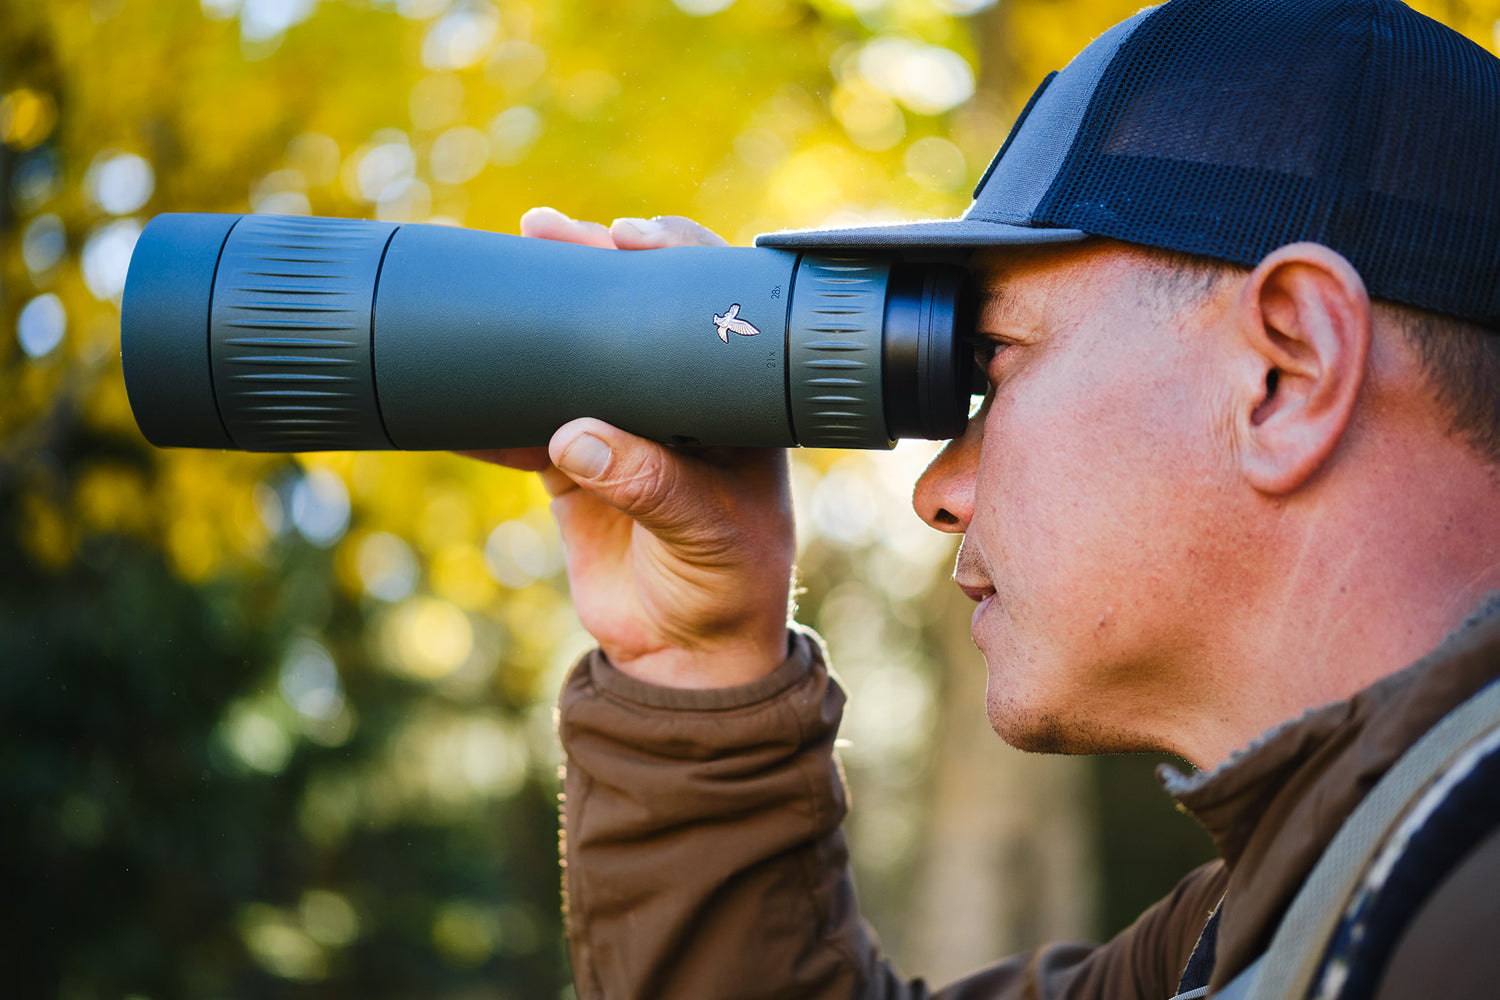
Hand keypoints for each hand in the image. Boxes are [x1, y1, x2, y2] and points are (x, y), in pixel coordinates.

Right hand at [465, 209, 793, 688]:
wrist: (685, 654)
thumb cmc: (728, 587)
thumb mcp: (705, 533)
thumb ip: (650, 486)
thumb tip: (575, 437)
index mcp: (732, 401)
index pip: (709, 310)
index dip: (673, 261)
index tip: (629, 237)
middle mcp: (676, 401)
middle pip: (630, 314)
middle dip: (588, 266)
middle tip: (545, 229)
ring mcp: (620, 428)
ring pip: (572, 355)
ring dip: (534, 317)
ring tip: (499, 266)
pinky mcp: (570, 467)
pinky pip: (521, 425)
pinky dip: (485, 408)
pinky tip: (448, 378)